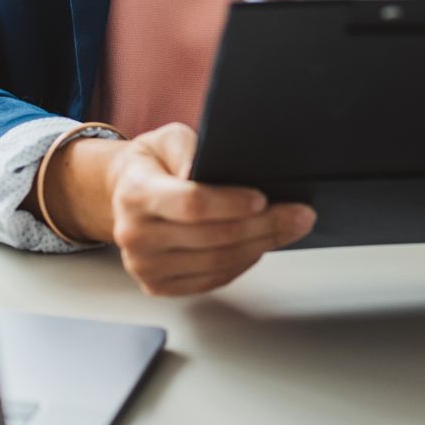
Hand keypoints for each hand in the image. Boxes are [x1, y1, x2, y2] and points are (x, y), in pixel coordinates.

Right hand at [39, 122, 315, 294]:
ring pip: (216, 263)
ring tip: (289, 229)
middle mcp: (135, 234)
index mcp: (136, 193)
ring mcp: (144, 266)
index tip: (263, 198)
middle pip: (212, 237)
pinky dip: (242, 264)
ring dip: (260, 246)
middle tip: (299, 215)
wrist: (125, 193)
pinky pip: (210, 280)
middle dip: (264, 226)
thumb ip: (188, 150)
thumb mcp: (168, 138)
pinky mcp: (157, 285)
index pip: (191, 204)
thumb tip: (202, 171)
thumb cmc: (154, 164)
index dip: (231, 204)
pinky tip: (260, 246)